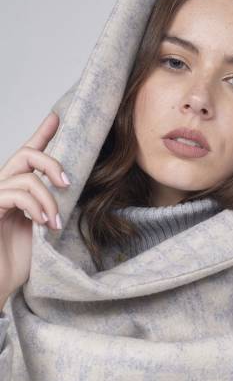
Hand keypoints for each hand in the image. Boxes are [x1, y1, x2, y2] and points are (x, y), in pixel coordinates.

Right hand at [0, 111, 69, 302]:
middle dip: (51, 163)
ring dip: (47, 199)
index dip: (42, 134)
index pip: (29, 156)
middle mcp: (3, 189)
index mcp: (18, 191)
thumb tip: (77, 195)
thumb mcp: (45, 232)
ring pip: (25, 177)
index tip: (57, 118)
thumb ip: (54, 209)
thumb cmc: (18, 263)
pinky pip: (15, 193)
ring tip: (54, 223)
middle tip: (67, 183)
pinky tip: (41, 224)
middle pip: (26, 155)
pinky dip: (34, 206)